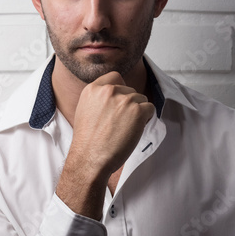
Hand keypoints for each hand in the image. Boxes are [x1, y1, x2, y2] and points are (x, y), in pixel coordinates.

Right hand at [56, 71, 154, 218]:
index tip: (119, 102)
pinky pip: (150, 108)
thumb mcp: (84, 108)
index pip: (115, 77)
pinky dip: (146, 119)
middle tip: (120, 122)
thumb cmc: (87, 140)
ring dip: (137, 112)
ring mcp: (124, 99)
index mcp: (94, 88)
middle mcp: (109, 90)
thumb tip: (115, 94)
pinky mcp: (137, 111)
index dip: (120, 90)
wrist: (90, 158)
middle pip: (130, 90)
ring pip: (141, 99)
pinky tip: (134, 130)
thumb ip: (99, 97)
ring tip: (125, 128)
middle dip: (129, 104)